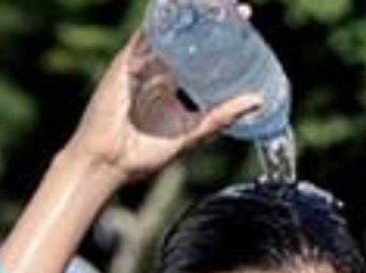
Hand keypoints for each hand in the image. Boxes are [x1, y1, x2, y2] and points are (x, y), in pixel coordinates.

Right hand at [65, 14, 263, 183]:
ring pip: (168, 27)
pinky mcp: (126, 61)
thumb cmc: (142, 155)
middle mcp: (156, 67)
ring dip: (191, 12)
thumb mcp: (192, 133)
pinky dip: (163, 17)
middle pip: (186, 33)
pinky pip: (146, 32)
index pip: (199, 50)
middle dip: (211, 18)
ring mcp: (140, 61)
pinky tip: (180, 6)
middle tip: (241, 12)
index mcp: (170, 82)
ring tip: (219, 5)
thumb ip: (221, 117)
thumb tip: (257, 101)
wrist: (107, 163)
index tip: (246, 25)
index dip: (221, 36)